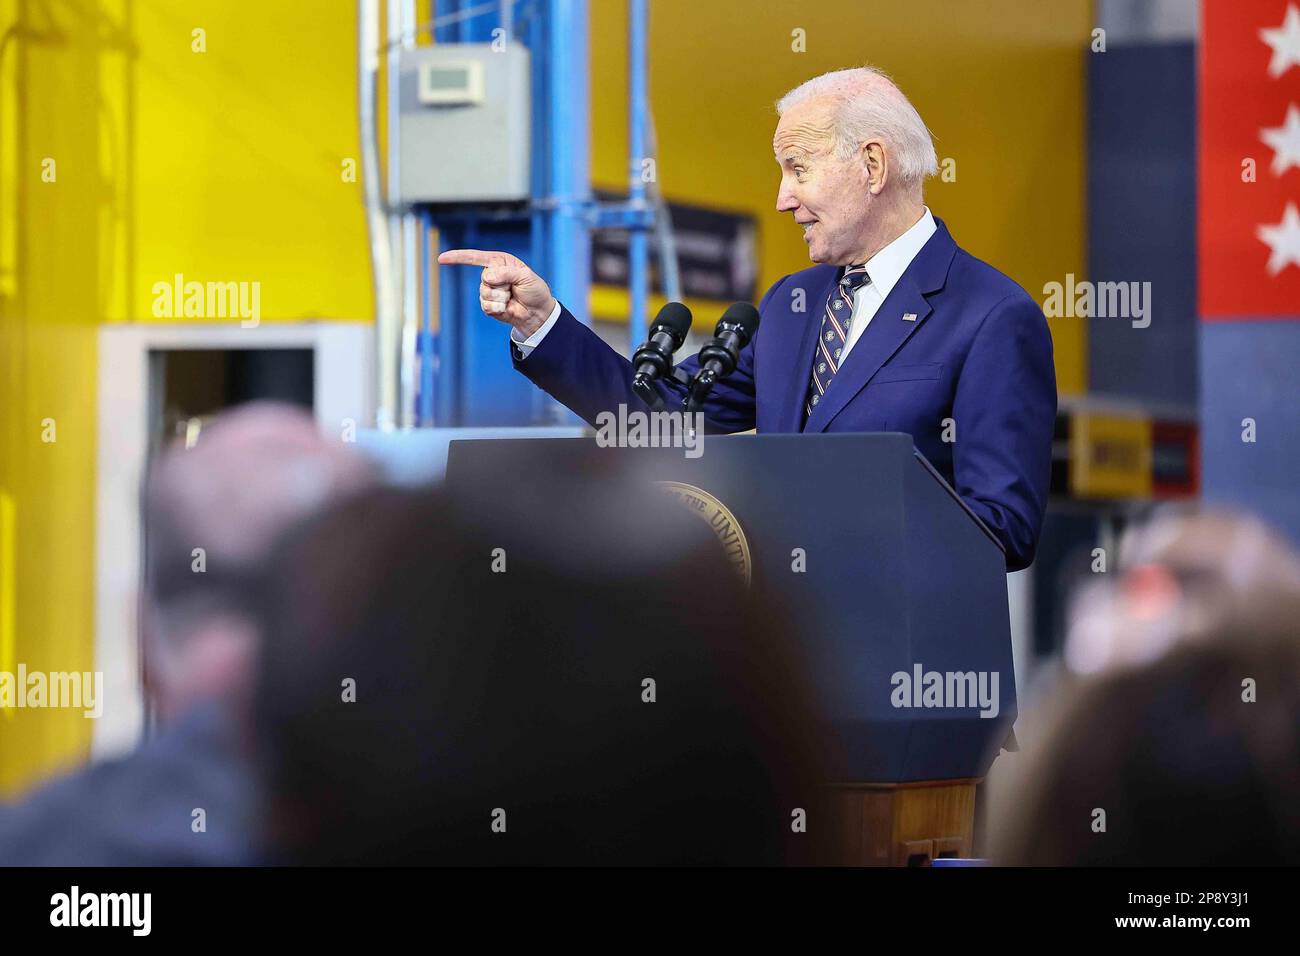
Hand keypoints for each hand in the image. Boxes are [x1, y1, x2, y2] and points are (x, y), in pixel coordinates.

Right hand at [436, 249, 557, 338]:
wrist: (537, 313)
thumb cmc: (534, 291)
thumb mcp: (525, 276)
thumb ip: (507, 273)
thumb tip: (487, 277)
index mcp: (499, 261)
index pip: (475, 257)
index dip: (458, 257)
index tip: (441, 258)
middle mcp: (491, 274)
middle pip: (484, 278)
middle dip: (502, 285)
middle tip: (514, 288)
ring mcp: (488, 290)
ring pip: (485, 293)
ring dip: (501, 298)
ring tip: (511, 298)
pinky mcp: (488, 305)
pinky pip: (486, 306)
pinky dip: (498, 308)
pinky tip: (507, 308)